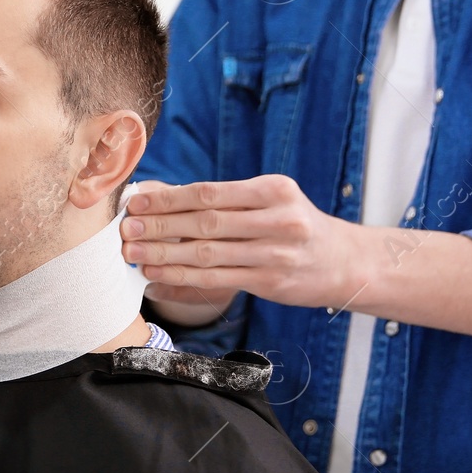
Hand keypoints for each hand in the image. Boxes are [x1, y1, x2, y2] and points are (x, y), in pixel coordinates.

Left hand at [120, 175, 355, 309]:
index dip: (169, 198)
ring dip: (165, 254)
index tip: (137, 200)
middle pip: (206, 223)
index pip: (210, 192)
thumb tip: (163, 196)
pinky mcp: (270, 282)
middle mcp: (278, 220)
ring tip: (134, 252)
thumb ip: (226, 199)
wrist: (344, 262)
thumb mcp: (272, 200)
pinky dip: (181, 277)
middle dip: (160, 226)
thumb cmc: (296, 225)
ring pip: (207, 254)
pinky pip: (216, 280)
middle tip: (127, 228)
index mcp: (274, 190)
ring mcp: (275, 254)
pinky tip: (156, 275)